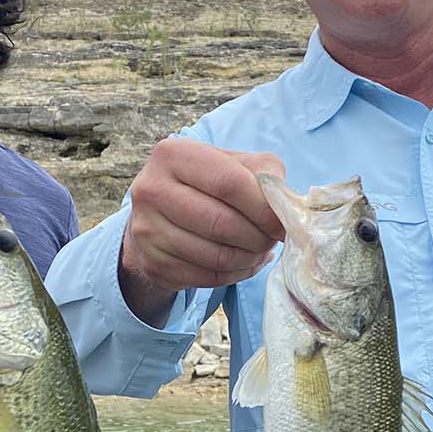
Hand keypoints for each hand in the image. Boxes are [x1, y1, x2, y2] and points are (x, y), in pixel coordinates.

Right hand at [118, 139, 285, 320]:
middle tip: (273, 239)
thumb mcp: (235, 164)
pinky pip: (206, 277)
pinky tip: (244, 263)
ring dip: (249, 258)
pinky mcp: (151, 262)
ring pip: (215, 256)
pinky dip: (234, 274)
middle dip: (259, 237)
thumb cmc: (207, 184)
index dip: (263, 208)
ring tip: (260, 250)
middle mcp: (151, 188)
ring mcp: (146, 229)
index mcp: (173, 154)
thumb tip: (286, 207)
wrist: (160, 213)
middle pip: (222, 223)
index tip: (283, 223)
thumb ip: (264, 175)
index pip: (229, 183)